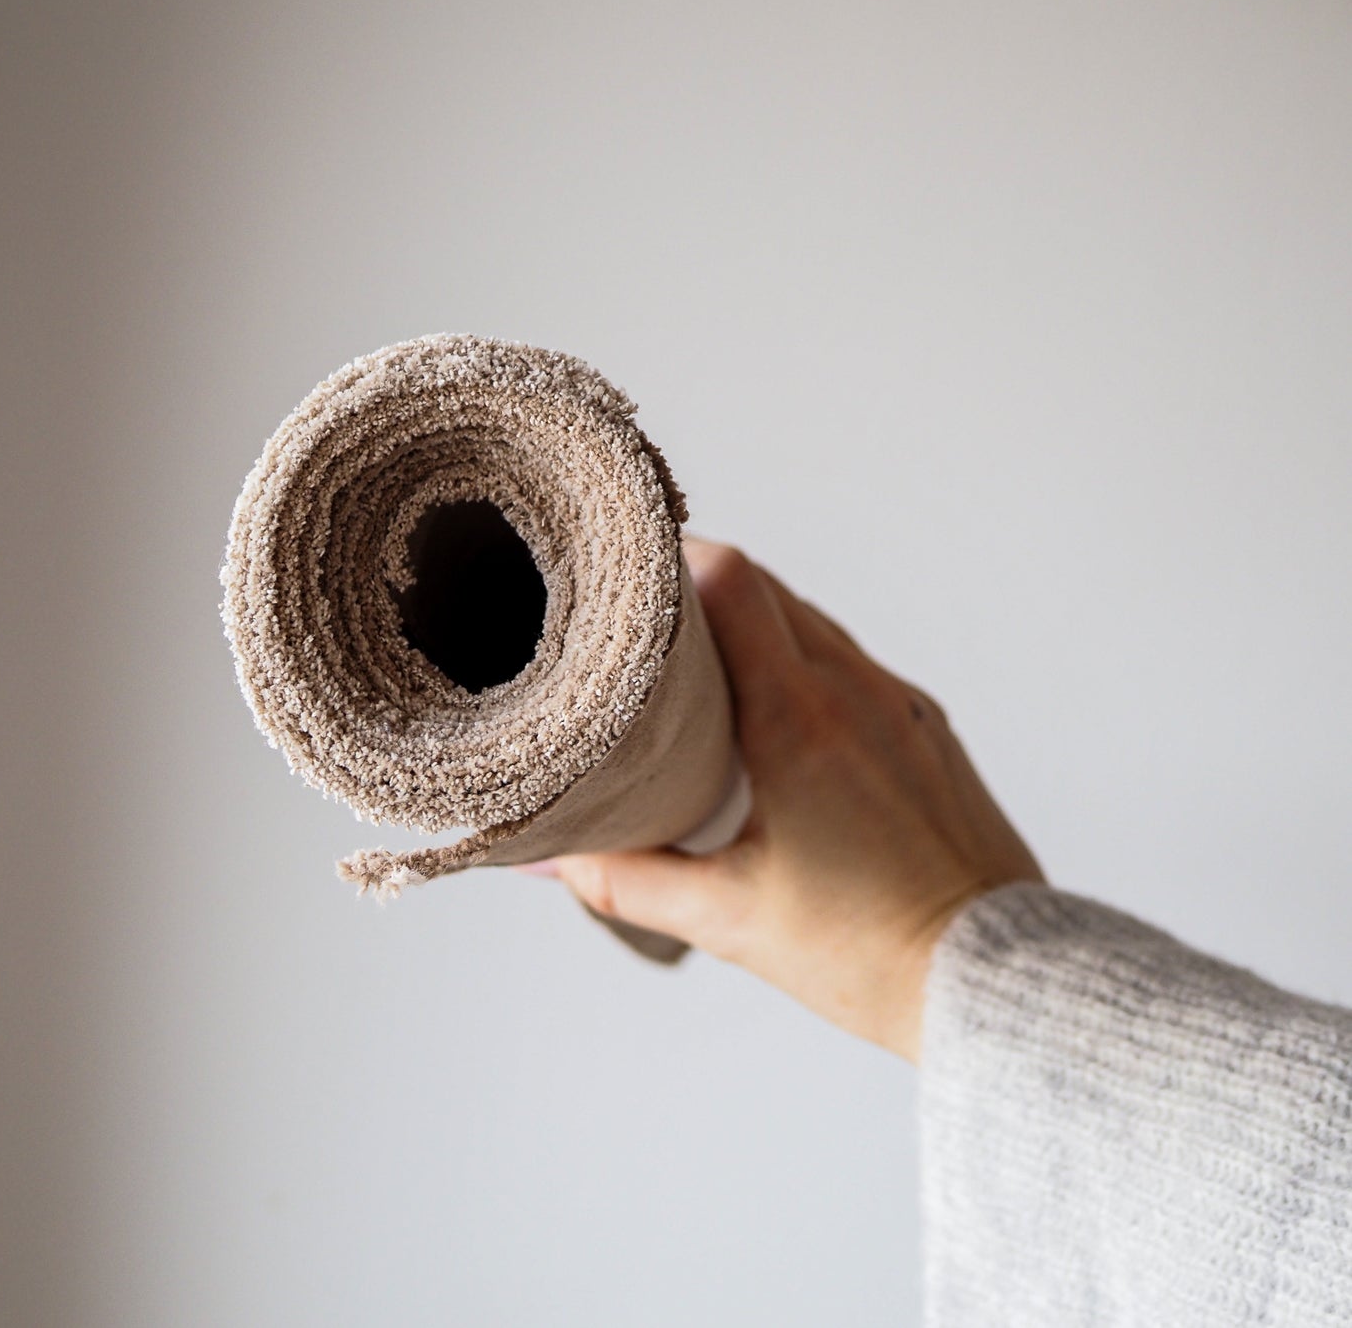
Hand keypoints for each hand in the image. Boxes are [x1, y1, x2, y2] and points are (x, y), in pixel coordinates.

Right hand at [525, 536, 1044, 1061]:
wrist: (993, 980)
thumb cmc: (867, 953)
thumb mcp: (728, 919)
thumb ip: (625, 880)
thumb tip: (546, 858)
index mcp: (798, 720)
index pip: (733, 582)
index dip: (676, 560)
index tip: (629, 574)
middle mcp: (857, 692)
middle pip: (768, 589)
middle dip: (703, 588)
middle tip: (646, 621)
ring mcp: (901, 704)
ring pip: (813, 622)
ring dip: (756, 624)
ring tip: (701, 661)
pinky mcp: (929, 727)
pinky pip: (854, 663)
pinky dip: (805, 660)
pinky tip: (777, 707)